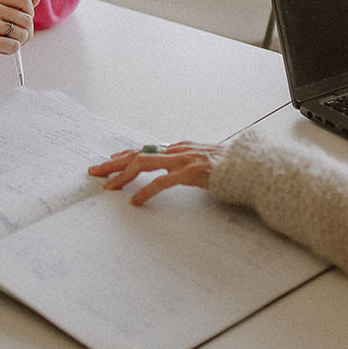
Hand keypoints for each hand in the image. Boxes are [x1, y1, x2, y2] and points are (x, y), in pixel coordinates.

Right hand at [0, 0, 38, 71]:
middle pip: (27, 19)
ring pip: (23, 34)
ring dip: (19, 43)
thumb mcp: (0, 14)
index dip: (30, 13)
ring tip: (5, 42)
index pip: (25, 0)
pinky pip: (15, 46)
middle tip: (16, 37)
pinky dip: (11, 50)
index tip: (22, 22)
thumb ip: (18, 6)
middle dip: (27, 32)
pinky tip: (0, 49)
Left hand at [88, 142, 225, 205]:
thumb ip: (187, 161)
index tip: (109, 161)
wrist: (253, 168)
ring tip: (108, 186)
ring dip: (123, 175)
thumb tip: (172, 163)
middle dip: (114, 162)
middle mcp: (178, 150)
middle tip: (95, 172)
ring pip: (144, 163)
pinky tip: (134, 200)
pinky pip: (162, 181)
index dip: (125, 154)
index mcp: (180, 148)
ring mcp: (184, 160)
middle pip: (138, 153)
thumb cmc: (231, 168)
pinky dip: (146, 190)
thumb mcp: (205, 161)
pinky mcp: (191, 173)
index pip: (146, 149)